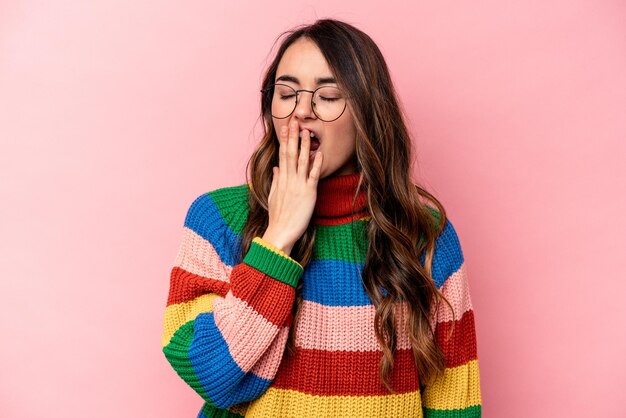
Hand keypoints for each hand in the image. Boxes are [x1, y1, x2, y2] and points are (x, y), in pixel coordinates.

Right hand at [262, 120, 322, 255]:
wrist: (280, 232)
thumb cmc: (278, 217)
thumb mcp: (273, 196)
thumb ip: (276, 181)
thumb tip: (276, 168)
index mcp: (281, 179)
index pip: (282, 155)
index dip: (285, 140)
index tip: (285, 127)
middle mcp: (288, 179)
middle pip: (290, 153)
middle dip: (293, 136)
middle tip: (295, 121)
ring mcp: (298, 185)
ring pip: (302, 161)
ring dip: (305, 145)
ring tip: (307, 131)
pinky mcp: (308, 193)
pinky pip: (313, 175)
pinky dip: (316, 164)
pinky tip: (320, 153)